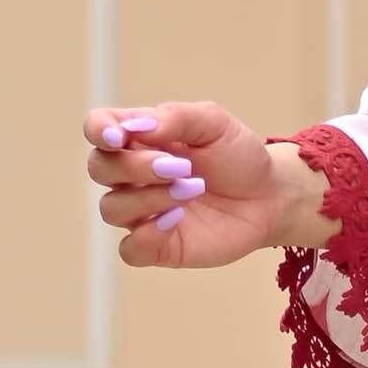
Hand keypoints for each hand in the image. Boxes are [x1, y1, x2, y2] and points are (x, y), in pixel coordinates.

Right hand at [82, 101, 292, 270]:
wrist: (269, 196)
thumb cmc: (238, 156)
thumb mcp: (214, 123)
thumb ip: (177, 118)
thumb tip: (138, 128)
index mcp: (140, 138)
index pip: (98, 127)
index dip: (98, 130)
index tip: (119, 137)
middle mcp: (133, 175)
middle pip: (99, 168)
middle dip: (134, 166)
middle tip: (179, 167)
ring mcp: (142, 212)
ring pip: (111, 208)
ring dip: (148, 198)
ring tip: (191, 190)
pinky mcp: (158, 245)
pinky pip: (130, 249)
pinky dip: (148, 235)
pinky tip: (178, 220)